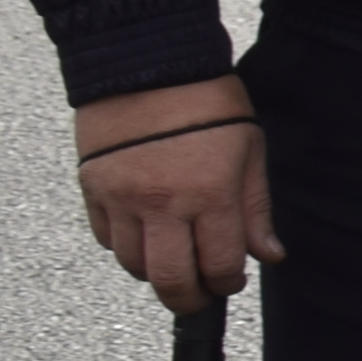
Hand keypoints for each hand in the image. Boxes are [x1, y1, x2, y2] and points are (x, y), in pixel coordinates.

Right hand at [74, 93, 276, 313]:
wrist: (148, 60)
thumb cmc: (206, 101)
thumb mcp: (249, 150)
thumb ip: (255, 209)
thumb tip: (268, 255)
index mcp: (209, 194)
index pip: (219, 266)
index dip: (226, 284)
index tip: (230, 281)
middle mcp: (162, 203)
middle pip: (170, 280)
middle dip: (188, 299)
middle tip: (197, 296)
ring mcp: (122, 198)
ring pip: (132, 265)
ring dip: (154, 273)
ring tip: (172, 262)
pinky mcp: (92, 189)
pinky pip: (105, 238)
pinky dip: (124, 247)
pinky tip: (143, 235)